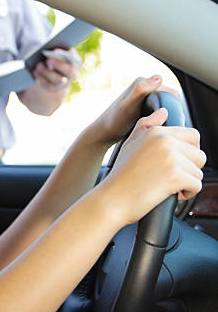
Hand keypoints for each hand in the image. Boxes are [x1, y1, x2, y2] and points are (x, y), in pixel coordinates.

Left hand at [32, 48, 80, 91]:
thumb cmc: (56, 55)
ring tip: (38, 65)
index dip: (64, 54)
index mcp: (76, 61)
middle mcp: (73, 73)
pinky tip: (35, 72)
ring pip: (57, 79)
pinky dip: (41, 78)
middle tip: (48, 59)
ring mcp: (65, 82)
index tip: (55, 50)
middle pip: (68, 70)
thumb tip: (50, 49)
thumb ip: (56, 50)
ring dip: (47, 72)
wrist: (54, 70)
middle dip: (58, 64)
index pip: (73, 58)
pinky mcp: (55, 88)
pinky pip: (49, 85)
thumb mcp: (57, 51)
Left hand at [90, 75, 179, 146]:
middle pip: (171, 101)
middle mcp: (145, 86)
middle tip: (155, 125)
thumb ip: (141, 91)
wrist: (104, 133)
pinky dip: (160, 120)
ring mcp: (146, 96)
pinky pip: (162, 113)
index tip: (160, 120)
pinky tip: (151, 127)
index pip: (172, 94)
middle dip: (168, 114)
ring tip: (152, 127)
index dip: (172, 108)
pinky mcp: (146, 106)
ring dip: (165, 118)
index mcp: (143, 82)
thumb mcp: (128, 106)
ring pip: (168, 108)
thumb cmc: (114, 121)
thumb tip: (158, 77)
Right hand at [100, 108, 205, 225]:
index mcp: (156, 132)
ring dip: (187, 182)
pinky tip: (170, 194)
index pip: (193, 135)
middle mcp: (164, 141)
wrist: (112, 199)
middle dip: (189, 169)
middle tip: (169, 176)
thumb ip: (146, 125)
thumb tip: (162, 112)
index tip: (172, 163)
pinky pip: (197, 185)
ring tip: (166, 186)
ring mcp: (170, 158)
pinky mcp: (175, 176)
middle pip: (199, 155)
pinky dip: (187, 193)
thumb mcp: (130, 144)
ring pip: (198, 172)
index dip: (187, 153)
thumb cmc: (121, 175)